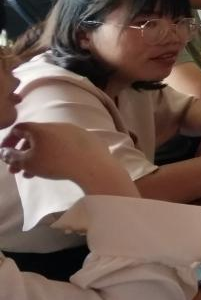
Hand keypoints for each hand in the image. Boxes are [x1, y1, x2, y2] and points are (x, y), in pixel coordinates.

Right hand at [1, 122, 136, 196]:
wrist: (92, 165)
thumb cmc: (55, 163)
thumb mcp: (28, 162)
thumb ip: (12, 157)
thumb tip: (4, 152)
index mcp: (39, 127)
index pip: (18, 129)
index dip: (8, 141)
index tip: (5, 155)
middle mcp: (55, 125)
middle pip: (33, 137)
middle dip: (22, 154)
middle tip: (15, 171)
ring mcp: (72, 130)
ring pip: (48, 143)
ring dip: (36, 158)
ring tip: (31, 175)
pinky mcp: (85, 138)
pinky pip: (63, 145)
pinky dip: (53, 155)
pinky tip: (52, 169)